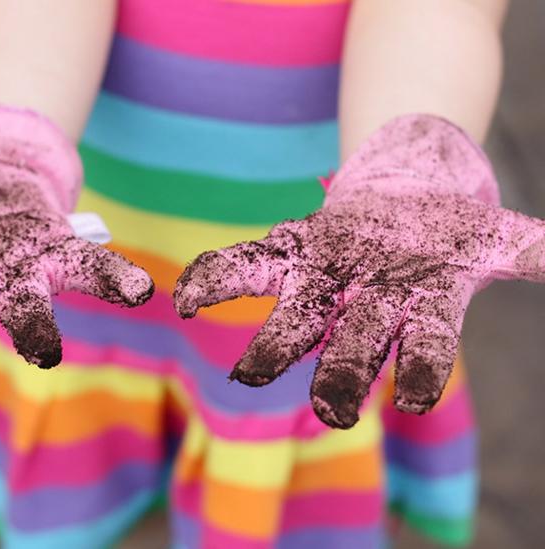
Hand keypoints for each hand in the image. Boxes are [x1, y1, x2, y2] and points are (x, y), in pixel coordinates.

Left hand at [174, 114, 544, 427]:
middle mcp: (368, 305)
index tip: (413, 402)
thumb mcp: (492, 235)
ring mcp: (326, 281)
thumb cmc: (445, 232)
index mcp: (418, 308)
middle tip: (330, 413)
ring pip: (298, 318)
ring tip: (244, 378)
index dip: (421, 374)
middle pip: (354, 348)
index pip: (426, 351)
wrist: (404, 194)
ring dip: (273, 348)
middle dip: (343, 378)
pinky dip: (215, 280)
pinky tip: (180, 297)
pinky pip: (246, 266)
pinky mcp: (290, 249)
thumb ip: (533, 250)